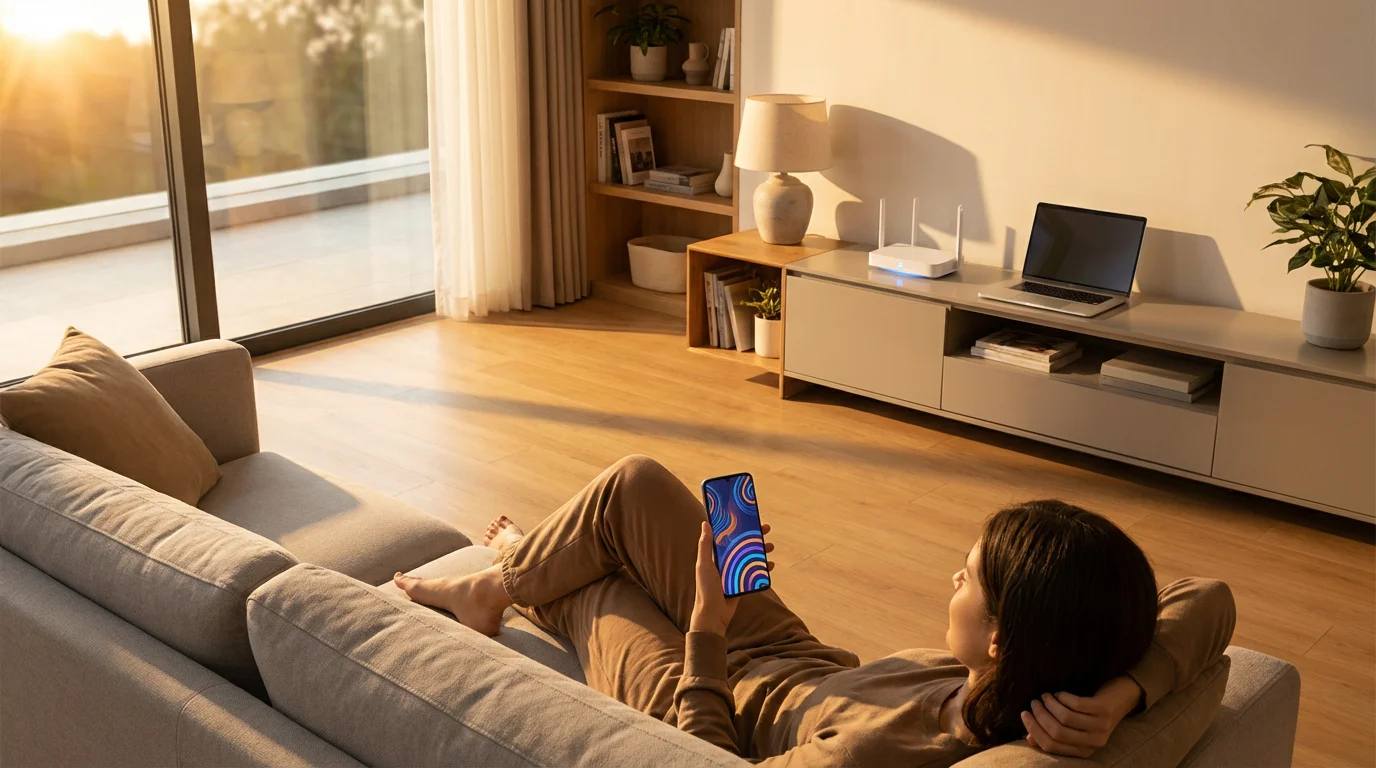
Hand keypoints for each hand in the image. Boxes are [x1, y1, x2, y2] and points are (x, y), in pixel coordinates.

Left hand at [689, 522, 773, 635]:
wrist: (713, 614)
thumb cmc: (705, 589)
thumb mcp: (704, 565)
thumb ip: (705, 545)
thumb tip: (706, 523)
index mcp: (716, 555)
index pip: (729, 537)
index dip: (739, 527)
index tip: (748, 518)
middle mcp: (726, 562)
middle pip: (743, 545)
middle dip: (755, 537)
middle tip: (766, 529)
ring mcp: (735, 572)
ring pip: (751, 557)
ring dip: (761, 550)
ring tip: (771, 546)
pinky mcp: (743, 583)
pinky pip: (755, 572)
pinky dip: (763, 568)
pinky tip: (770, 565)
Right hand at [1021, 675, 1142, 757]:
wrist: (1123, 697)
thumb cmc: (1093, 712)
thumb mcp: (1074, 726)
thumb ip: (1053, 733)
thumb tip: (1029, 737)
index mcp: (1083, 750)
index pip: (1051, 746)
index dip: (1034, 730)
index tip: (1024, 714)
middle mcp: (1093, 742)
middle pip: (1057, 732)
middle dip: (1040, 716)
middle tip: (1033, 702)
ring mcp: (1100, 727)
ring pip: (1065, 718)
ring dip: (1049, 705)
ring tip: (1044, 695)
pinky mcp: (1104, 710)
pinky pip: (1076, 704)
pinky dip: (1063, 697)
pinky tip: (1059, 693)